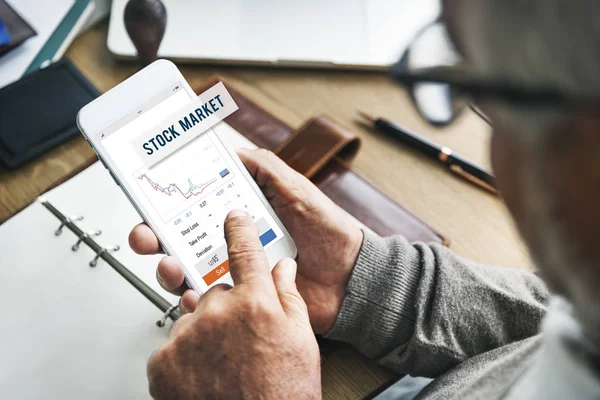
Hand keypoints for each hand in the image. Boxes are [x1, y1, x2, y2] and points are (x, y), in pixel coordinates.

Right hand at [129, 149, 362, 333]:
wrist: (350, 277)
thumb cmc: (328, 231)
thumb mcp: (297, 190)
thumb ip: (265, 169)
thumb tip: (232, 151)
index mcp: (239, 214)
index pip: (192, 206)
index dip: (166, 202)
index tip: (149, 196)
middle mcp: (230, 243)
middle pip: (178, 239)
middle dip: (152, 236)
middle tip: (146, 234)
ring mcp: (234, 272)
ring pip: (185, 271)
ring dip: (167, 268)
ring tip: (171, 265)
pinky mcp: (242, 299)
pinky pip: (208, 302)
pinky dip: (193, 300)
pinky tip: (192, 294)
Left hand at [147, 210, 320, 398]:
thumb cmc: (283, 393)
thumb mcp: (301, 340)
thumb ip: (288, 295)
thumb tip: (283, 267)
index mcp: (255, 302)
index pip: (244, 251)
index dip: (238, 231)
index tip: (233, 219)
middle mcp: (218, 313)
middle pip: (215, 292)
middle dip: (225, 308)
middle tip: (240, 338)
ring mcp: (188, 336)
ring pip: (193, 319)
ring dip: (204, 333)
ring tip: (224, 363)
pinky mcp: (163, 360)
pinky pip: (172, 344)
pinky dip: (184, 356)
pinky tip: (205, 374)